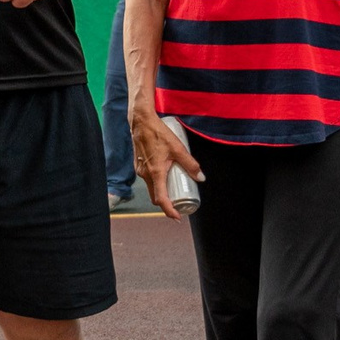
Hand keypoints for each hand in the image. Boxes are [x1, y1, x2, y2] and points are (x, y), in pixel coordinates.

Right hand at [129, 104, 202, 220]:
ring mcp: (140, 170)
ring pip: (151, 187)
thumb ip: (190, 163)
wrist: (141, 122)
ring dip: (161, 191)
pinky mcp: (138, 165)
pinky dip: (156, 182)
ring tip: (174, 188)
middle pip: (155, 196)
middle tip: (178, 203)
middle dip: (166, 203)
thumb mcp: (178, 149)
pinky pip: (147, 179)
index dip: (170, 211)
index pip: (161, 199)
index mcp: (155, 173)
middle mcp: (145, 174)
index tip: (177, 217)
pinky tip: (164, 174)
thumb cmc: (159, 133)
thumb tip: (201, 177)